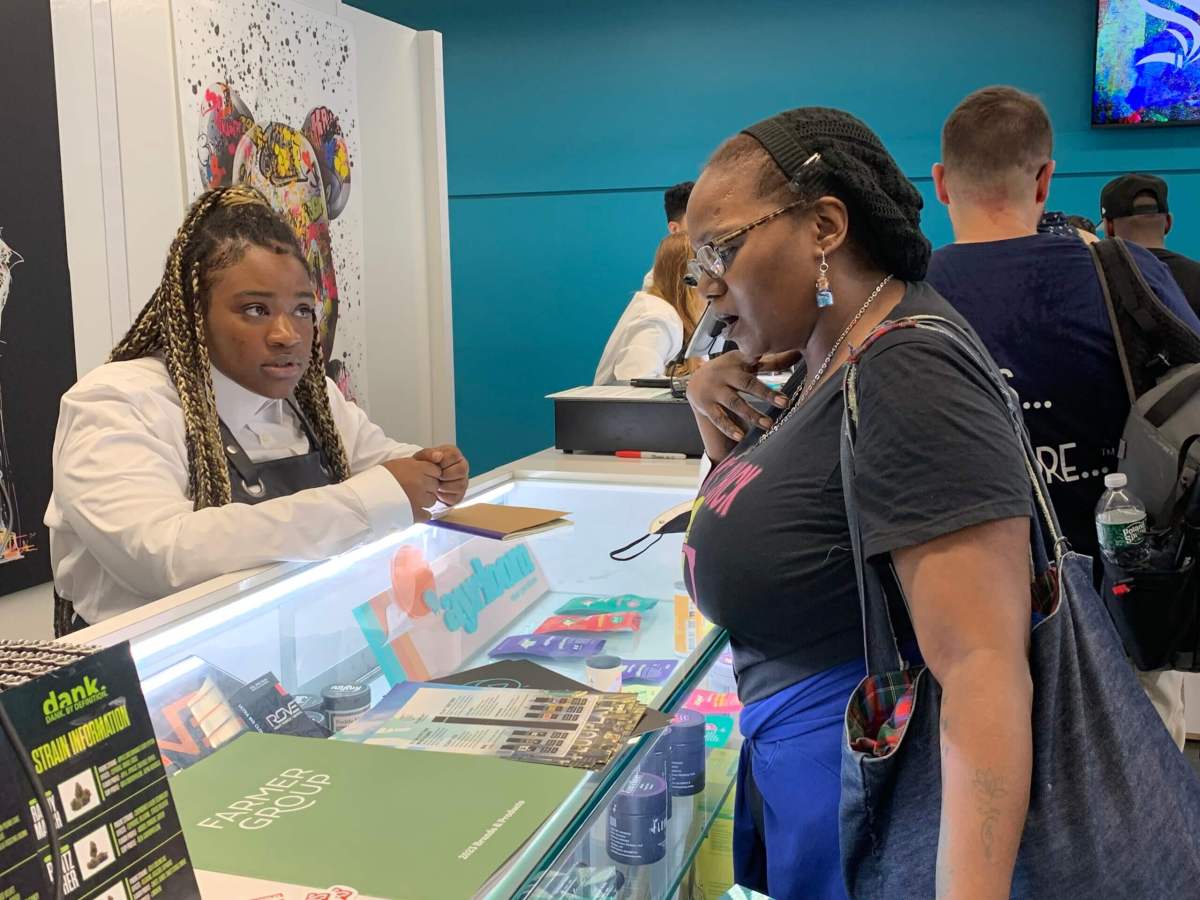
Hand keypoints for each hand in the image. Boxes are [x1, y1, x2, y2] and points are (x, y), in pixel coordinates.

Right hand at [381, 456, 442, 521]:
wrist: (364, 498)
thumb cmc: (376, 478)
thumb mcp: (396, 464)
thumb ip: (414, 465)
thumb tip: (426, 468)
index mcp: (417, 468)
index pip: (436, 471)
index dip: (429, 474)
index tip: (421, 477)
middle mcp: (422, 483)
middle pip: (435, 486)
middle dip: (427, 487)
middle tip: (414, 489)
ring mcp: (420, 500)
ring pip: (432, 500)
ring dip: (424, 501)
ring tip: (410, 500)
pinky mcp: (416, 514)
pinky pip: (427, 515)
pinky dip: (422, 514)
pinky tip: (412, 511)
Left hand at [416, 444, 469, 505]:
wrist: (420, 481)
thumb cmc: (423, 467)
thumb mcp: (422, 457)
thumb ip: (429, 454)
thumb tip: (439, 456)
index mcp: (454, 454)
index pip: (454, 456)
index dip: (443, 462)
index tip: (435, 465)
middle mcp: (462, 466)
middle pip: (461, 470)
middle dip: (445, 475)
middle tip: (435, 476)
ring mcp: (463, 481)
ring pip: (460, 485)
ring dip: (444, 486)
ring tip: (435, 484)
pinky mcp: (459, 494)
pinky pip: (456, 497)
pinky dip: (444, 496)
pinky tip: (437, 492)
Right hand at [685, 349, 801, 441]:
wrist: (696, 381)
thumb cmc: (728, 371)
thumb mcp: (746, 362)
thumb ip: (771, 362)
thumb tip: (797, 353)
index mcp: (737, 361)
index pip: (758, 363)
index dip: (773, 364)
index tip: (790, 363)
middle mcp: (725, 374)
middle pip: (747, 383)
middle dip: (766, 393)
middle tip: (785, 403)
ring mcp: (714, 390)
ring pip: (734, 403)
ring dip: (752, 414)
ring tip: (769, 425)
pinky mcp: (706, 406)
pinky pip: (719, 418)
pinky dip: (729, 428)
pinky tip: (741, 436)